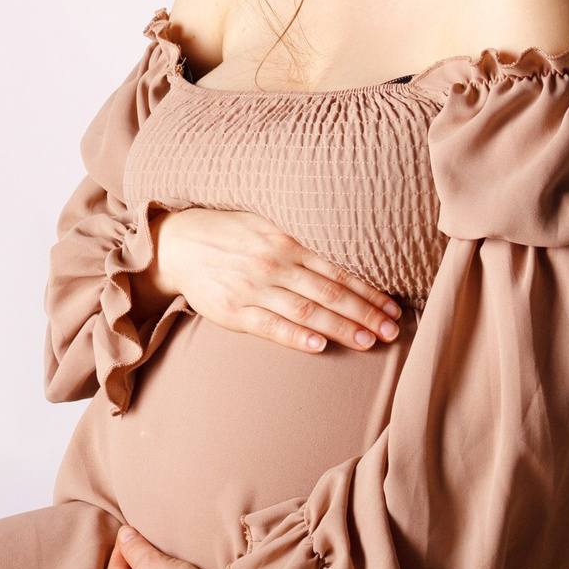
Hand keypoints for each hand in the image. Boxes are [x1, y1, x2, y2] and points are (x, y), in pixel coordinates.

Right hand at [143, 207, 400, 353]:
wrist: (175, 245)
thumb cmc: (228, 234)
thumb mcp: (264, 223)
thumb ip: (299, 240)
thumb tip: (345, 253)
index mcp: (286, 242)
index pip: (337, 270)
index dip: (368, 291)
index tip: (392, 308)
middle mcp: (273, 264)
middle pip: (329, 293)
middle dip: (364, 313)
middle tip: (392, 331)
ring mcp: (253, 288)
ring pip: (306, 311)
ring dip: (340, 328)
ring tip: (367, 342)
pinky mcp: (233, 310)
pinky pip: (270, 326)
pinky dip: (295, 337)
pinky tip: (319, 346)